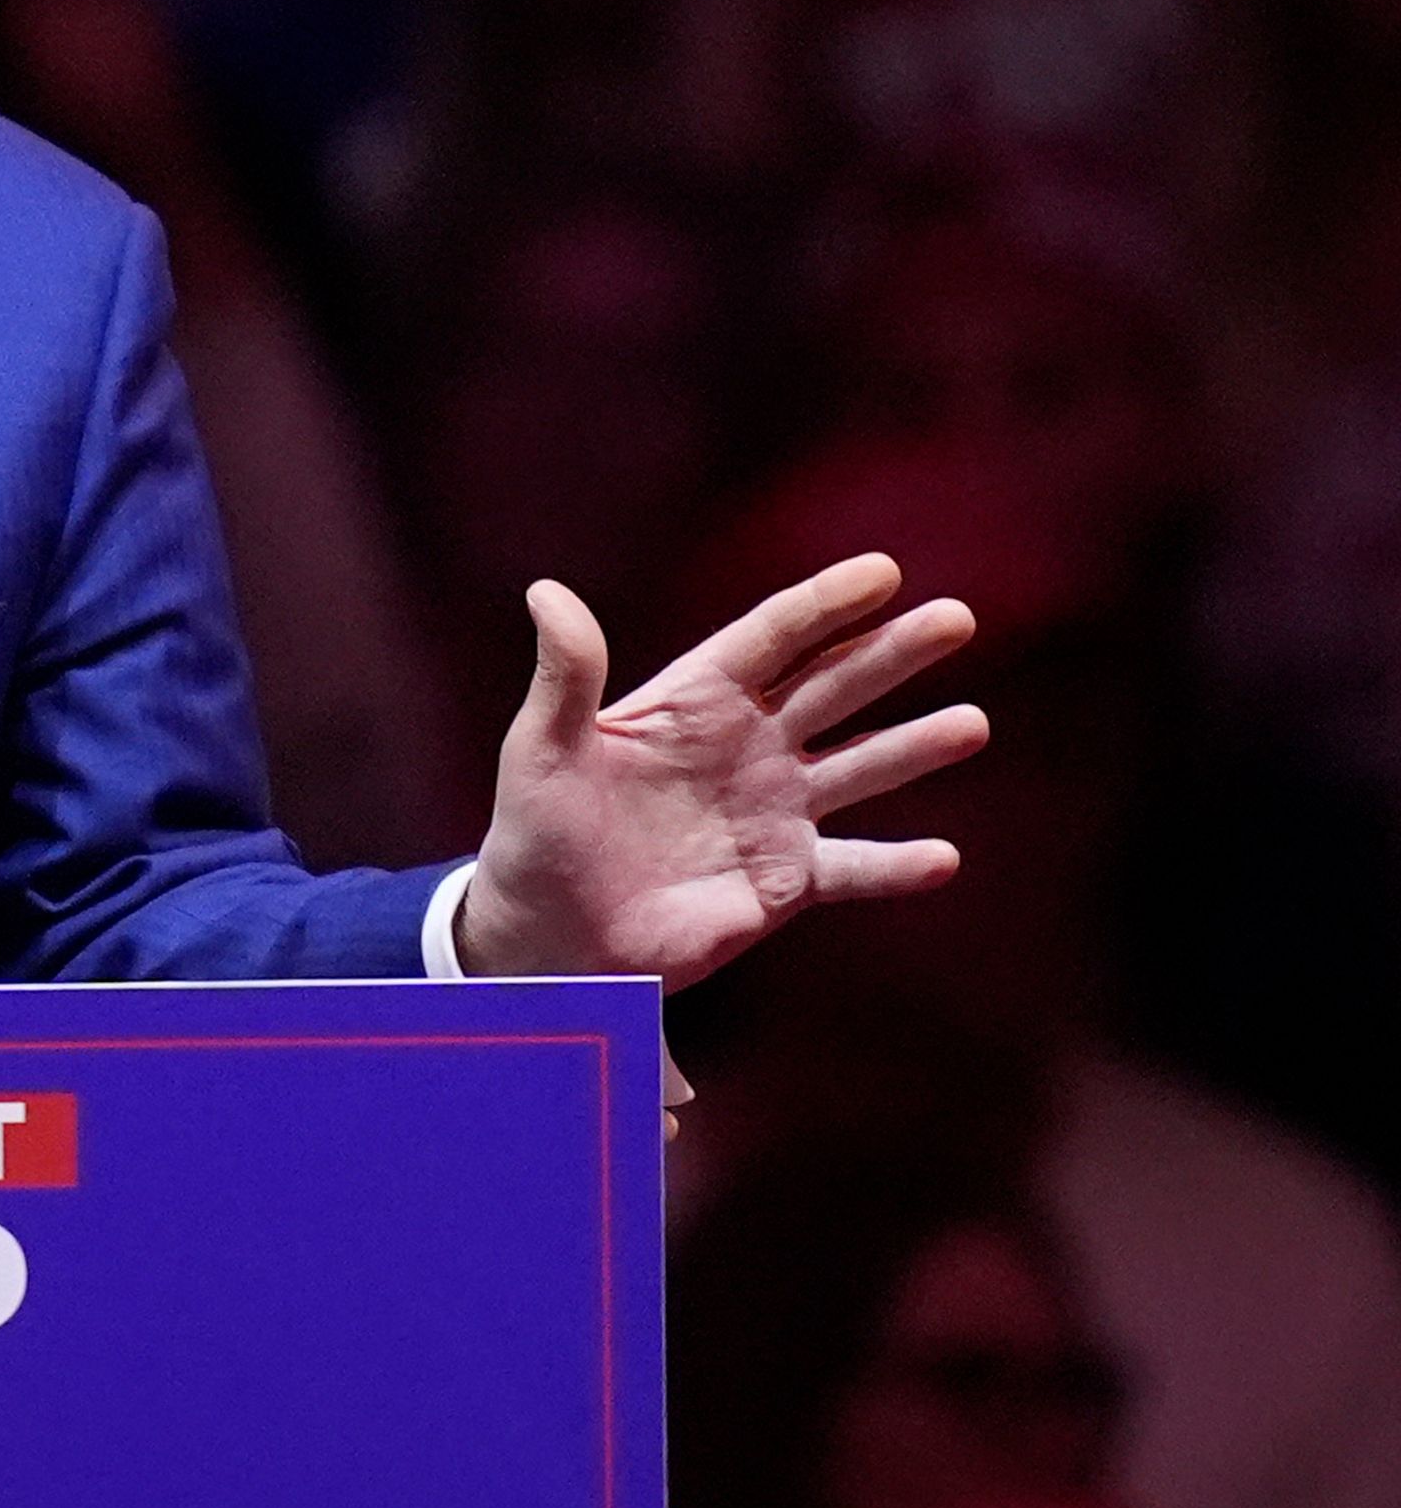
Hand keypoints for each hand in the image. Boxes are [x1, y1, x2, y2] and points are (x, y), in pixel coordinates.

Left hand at [461, 554, 986, 986]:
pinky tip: (942, 858)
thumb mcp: (543, 749)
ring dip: (915, 746)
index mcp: (695, 700)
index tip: (884, 571)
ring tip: (971, 724)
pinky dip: (897, 866)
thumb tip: (546, 592)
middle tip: (957, 618)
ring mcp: (774, 811)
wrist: (549, 936)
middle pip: (833, 686)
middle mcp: (748, 746)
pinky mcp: (785, 880)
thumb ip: (565, 675)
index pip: (772, 637)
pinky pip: (853, 868)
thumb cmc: (536, 833)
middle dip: (893, 653)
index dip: (826, 603)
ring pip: (860, 767)